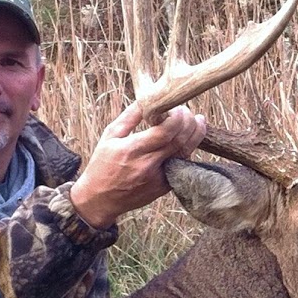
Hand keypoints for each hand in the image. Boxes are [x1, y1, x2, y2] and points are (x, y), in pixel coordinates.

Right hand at [69, 103, 206, 228]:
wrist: (100, 199)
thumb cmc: (102, 165)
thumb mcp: (110, 136)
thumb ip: (130, 117)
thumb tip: (147, 98)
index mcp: (132, 150)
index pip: (164, 132)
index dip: (177, 117)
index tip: (178, 107)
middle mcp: (147, 165)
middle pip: (179, 142)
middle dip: (189, 123)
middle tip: (188, 112)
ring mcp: (158, 179)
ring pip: (185, 154)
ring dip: (195, 136)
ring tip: (198, 122)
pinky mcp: (163, 188)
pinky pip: (181, 167)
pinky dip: (187, 151)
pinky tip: (188, 140)